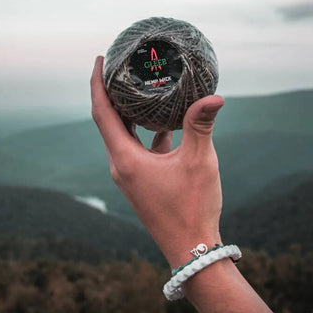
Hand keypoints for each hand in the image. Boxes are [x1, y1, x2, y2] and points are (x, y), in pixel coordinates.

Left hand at [90, 55, 224, 267]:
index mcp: (125, 159)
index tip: (98, 59)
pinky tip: (166, 122)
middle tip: (119, 66)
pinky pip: (138, 149)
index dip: (96, 84)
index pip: (101, 113)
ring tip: (140, 88)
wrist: (192, 252)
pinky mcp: (141, 182)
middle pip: (108, 121)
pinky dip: (146, 132)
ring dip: (128, 112)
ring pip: (123, 135)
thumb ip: (201, 126)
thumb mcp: (199, 162)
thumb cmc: (193, 208)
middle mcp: (120, 166)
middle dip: (111, 93)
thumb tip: (215, 96)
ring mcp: (129, 176)